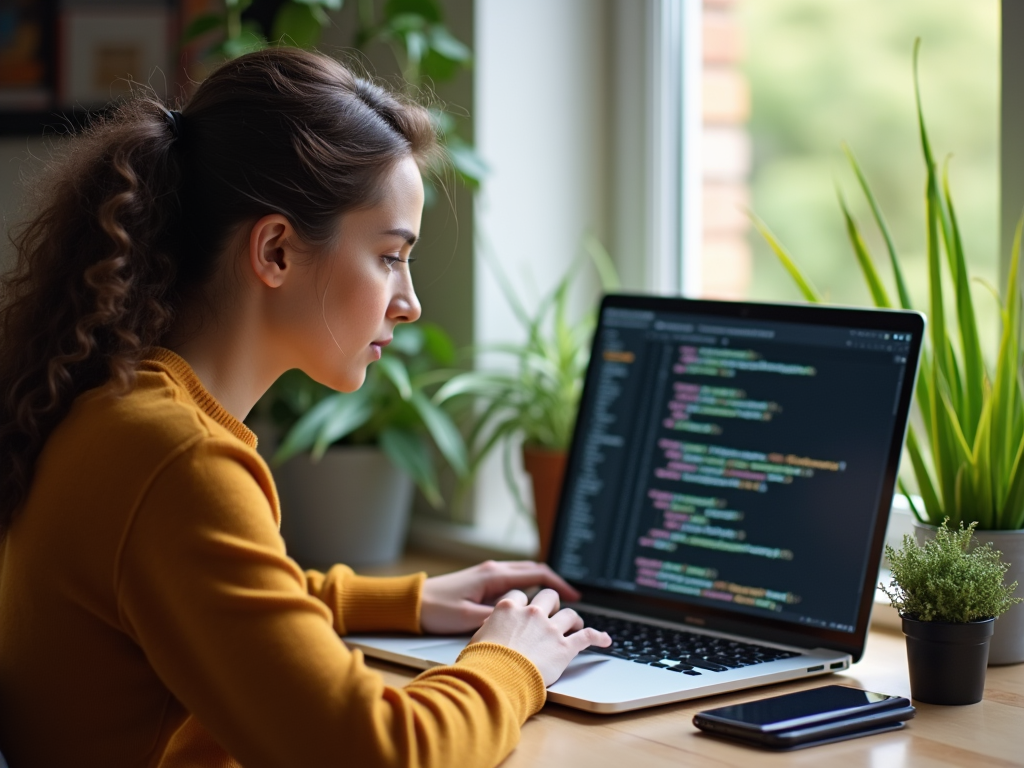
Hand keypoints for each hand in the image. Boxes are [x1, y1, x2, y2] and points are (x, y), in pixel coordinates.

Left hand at [420, 560, 581, 634]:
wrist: (412, 602)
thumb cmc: (437, 609)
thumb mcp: (469, 618)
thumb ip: (498, 618)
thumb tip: (523, 623)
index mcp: (494, 575)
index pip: (537, 574)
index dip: (559, 585)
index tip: (575, 597)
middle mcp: (493, 570)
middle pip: (534, 570)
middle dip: (555, 583)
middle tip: (572, 600)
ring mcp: (487, 574)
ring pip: (523, 574)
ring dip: (541, 585)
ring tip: (555, 604)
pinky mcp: (481, 581)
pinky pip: (512, 580)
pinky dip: (527, 588)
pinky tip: (528, 604)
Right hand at [469, 588, 611, 685]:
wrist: (496, 677)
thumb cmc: (482, 662)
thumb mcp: (476, 639)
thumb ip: (487, 629)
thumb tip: (486, 632)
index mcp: (508, 608)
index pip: (520, 595)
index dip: (525, 601)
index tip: (526, 607)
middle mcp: (532, 613)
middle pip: (549, 597)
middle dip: (553, 603)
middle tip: (553, 611)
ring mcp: (550, 629)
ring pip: (570, 614)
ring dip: (574, 619)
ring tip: (576, 624)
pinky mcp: (564, 647)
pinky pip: (587, 636)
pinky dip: (598, 637)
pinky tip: (605, 640)